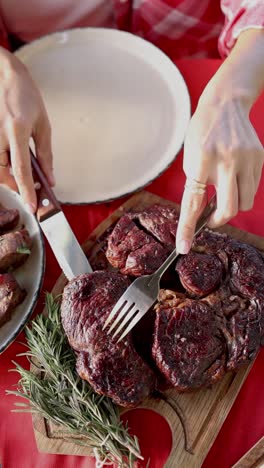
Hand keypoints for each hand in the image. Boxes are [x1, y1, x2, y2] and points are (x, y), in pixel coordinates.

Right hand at [0, 47, 53, 212]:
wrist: (1, 73)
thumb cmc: (24, 95)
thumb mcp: (43, 123)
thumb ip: (46, 154)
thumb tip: (49, 178)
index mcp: (17, 129)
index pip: (21, 168)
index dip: (27, 190)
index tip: (32, 206)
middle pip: (3, 172)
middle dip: (16, 186)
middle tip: (28, 189)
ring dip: (7, 176)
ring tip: (20, 173)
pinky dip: (0, 165)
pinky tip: (9, 160)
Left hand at [176, 29, 263, 254]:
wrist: (225, 104)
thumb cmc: (202, 133)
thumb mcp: (190, 157)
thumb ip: (197, 184)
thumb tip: (201, 215)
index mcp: (201, 160)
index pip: (193, 203)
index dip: (186, 228)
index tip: (183, 248)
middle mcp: (226, 160)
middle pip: (228, 210)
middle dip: (219, 220)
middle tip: (211, 218)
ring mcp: (246, 159)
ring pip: (244, 203)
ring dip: (233, 204)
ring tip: (224, 190)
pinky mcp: (259, 158)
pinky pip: (253, 188)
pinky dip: (243, 190)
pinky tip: (235, 175)